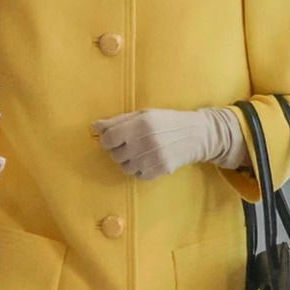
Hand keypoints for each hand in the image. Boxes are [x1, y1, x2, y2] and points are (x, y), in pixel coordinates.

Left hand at [93, 107, 244, 179]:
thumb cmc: (165, 121)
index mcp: (139, 124)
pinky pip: (138, 175)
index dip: (106, 139)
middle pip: (115, 154)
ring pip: (125, 167)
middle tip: (129, 143)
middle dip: (118, 149)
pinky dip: (139, 168)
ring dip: (128, 160)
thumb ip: (117, 120)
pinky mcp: (159, 171)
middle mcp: (144, 142)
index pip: (108, 139)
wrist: (194, 135)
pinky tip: (148, 158)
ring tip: (139, 151)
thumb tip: (95, 126)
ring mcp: (152, 159)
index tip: (112, 138)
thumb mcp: (142, 114)